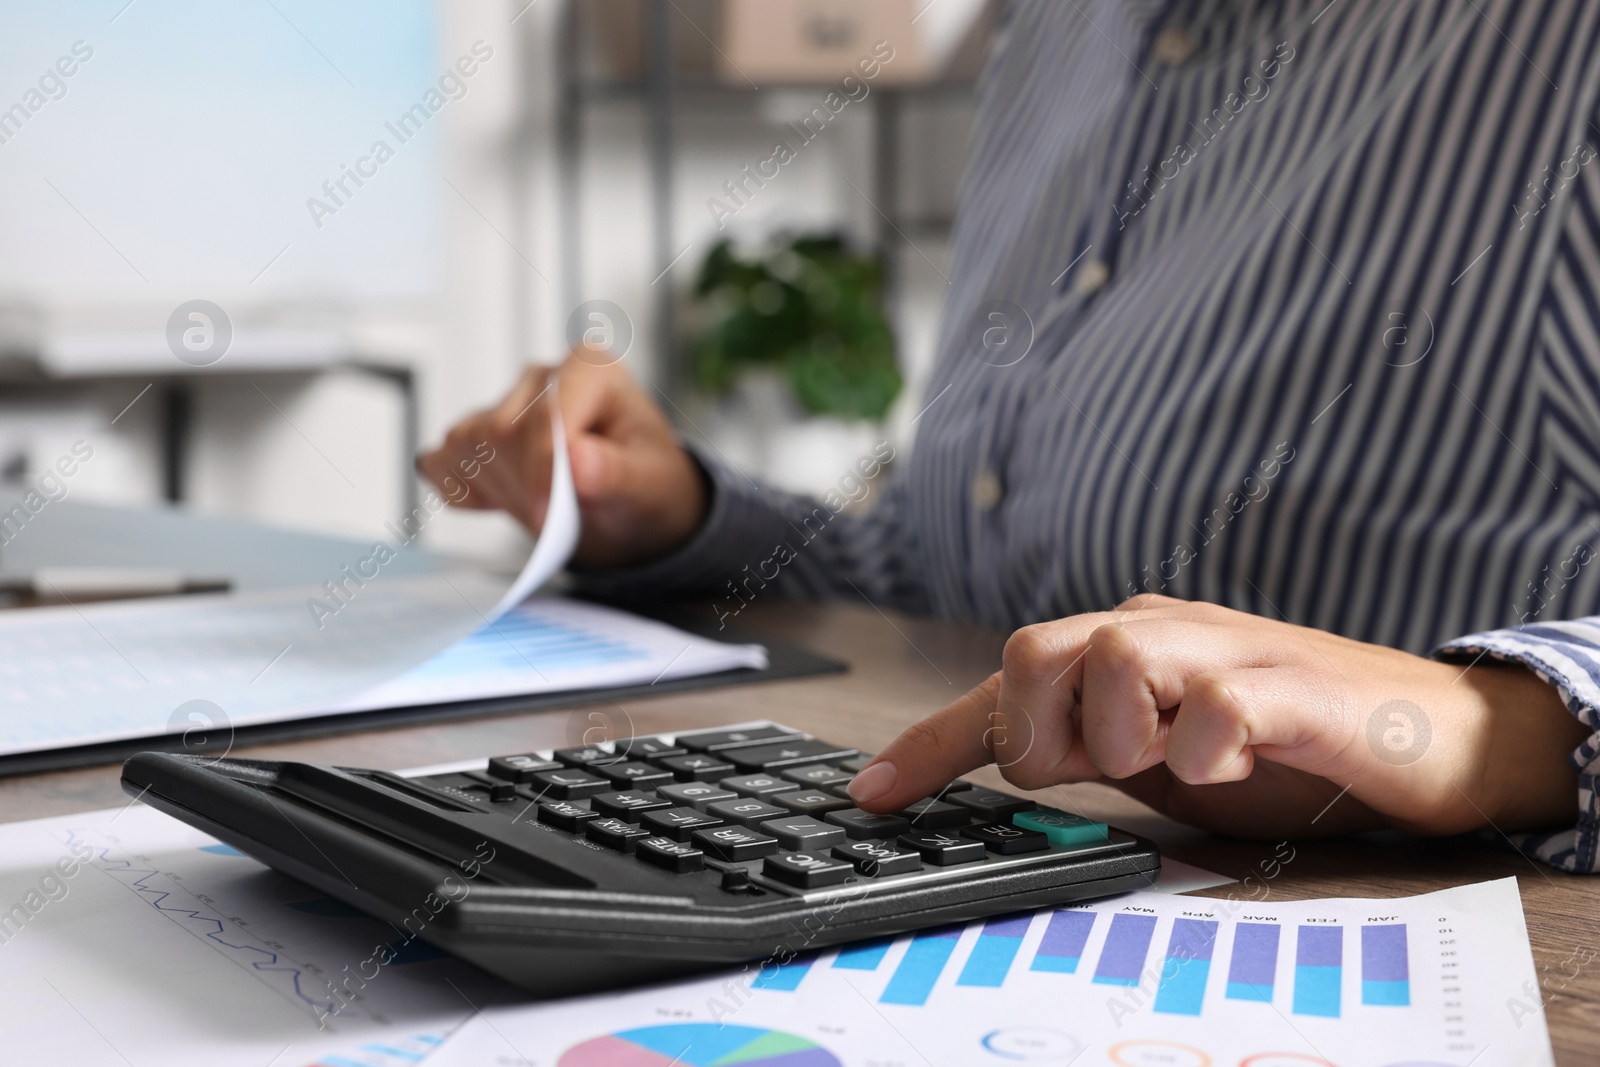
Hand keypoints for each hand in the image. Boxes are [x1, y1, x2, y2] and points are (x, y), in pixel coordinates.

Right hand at [417, 351, 707, 568]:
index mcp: (590, 369)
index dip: (541, 467)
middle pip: (502, 430)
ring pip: (468, 445)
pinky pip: (443, 461)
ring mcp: (504, 402)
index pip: (545, 412)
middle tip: (561, 519)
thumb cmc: (648, 481)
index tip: (547, 515)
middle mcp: (542, 378)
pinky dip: (464, 491)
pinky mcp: (476, 434)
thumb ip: (617, 472)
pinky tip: (505, 501)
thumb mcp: (650, 484)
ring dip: (501, 491)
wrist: (631, 501)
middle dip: (525, 486)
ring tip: (547, 506)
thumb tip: (577, 459)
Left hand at [848, 595, 1588, 838]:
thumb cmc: (1288, 743)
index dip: (930, 743)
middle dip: (1040, 729)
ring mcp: (1235, 649)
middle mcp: (1168, 632)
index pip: (1005, 684)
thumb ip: (1089, 751)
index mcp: (1127, 649)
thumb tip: (1002, 774)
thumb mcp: (1163, 757)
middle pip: (1038, 647)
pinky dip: (1204, 740)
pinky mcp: (1303, 686)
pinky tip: (1224, 766)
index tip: (872, 798)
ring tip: (1175, 765)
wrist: (1434, 732)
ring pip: (1115, 653)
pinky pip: (1222, 697)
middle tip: (1096, 772)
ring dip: (1120, 732)